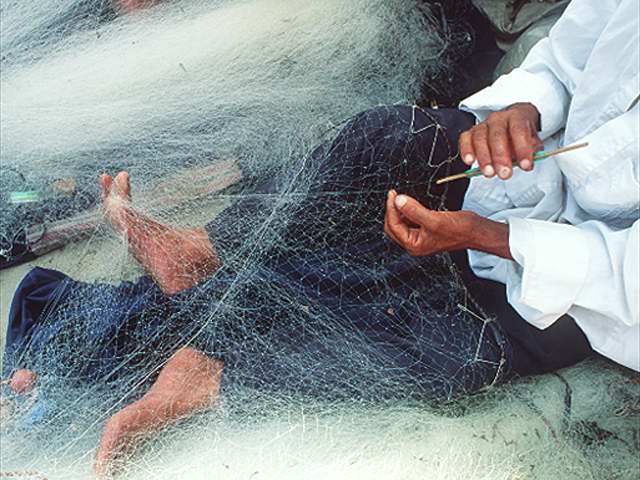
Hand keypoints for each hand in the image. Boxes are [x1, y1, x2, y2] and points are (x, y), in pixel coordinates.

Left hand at [384, 191, 512, 259]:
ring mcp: (419, 237)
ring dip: (399, 210)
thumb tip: (398, 200)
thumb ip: (414, 210)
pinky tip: (411, 203)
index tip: (393, 194)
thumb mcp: (435, 219)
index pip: (393, 226)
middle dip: (393, 210)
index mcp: (414, 245)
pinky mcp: (425, 230)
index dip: (391, 208)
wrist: (477, 231)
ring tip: (402, 197)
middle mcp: (414, 243)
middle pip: (393, 226)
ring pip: (400, 222)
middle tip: (395, 194)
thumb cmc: (460, 230)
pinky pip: (410, 220)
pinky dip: (408, 211)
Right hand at [459, 102, 542, 179]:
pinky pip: (465, 140)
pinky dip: (466, 151)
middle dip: (500, 157)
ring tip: (489, 173)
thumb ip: (532, 150)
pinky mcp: (470, 133)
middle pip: (497, 136)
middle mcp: (498, 119)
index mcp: (516, 117)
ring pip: (480, 139)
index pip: (519, 130)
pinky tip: (470, 161)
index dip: (522, 149)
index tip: (525, 166)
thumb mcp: (532, 140)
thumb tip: (528, 163)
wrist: (511, 122)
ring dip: (484, 158)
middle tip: (505, 174)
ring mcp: (483, 125)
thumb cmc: (520, 134)